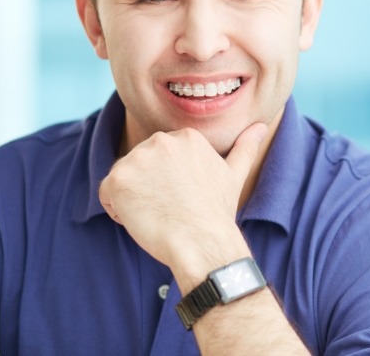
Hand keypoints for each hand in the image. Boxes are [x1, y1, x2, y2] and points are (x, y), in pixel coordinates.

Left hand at [99, 122, 267, 271]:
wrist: (202, 242)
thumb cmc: (216, 212)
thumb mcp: (234, 174)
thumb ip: (245, 147)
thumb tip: (262, 126)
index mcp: (186, 136)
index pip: (161, 155)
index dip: (166, 180)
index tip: (181, 196)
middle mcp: (161, 140)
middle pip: (141, 163)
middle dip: (148, 186)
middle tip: (170, 207)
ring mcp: (139, 158)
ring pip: (124, 178)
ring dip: (133, 197)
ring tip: (157, 214)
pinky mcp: (119, 178)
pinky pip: (106, 193)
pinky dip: (116, 209)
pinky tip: (140, 219)